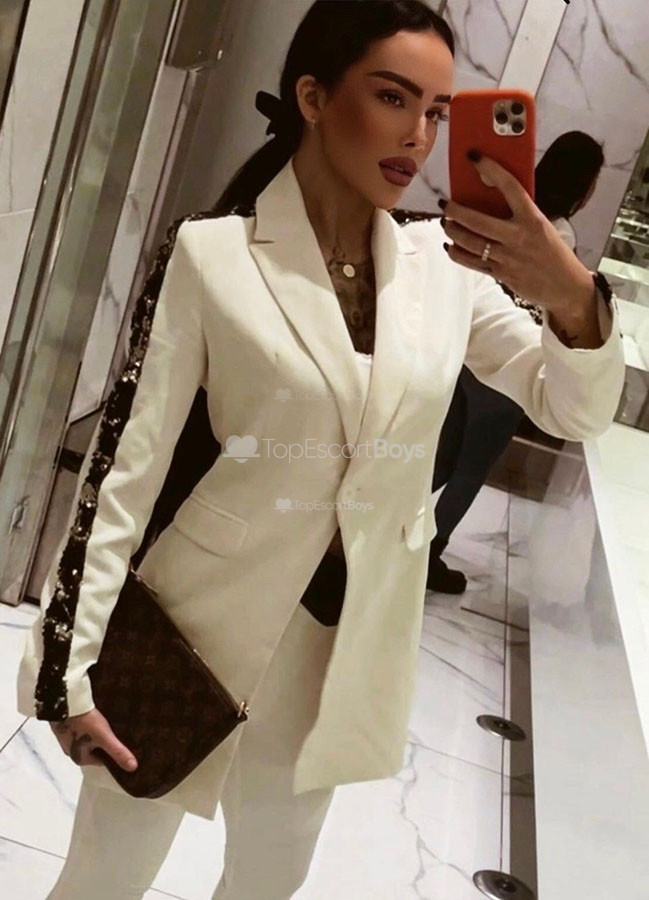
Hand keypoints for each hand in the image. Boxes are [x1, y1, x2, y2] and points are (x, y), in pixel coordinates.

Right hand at [50, 708, 137, 771]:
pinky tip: (93, 718)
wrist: (65, 702)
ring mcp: (65, 738)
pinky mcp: (65, 726)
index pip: (102, 761)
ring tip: (105, 724)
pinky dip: (87, 726)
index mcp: (79, 759)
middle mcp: (70, 751)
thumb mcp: (105, 737)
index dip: (112, 753)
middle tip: (114, 732)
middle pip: (94, 750)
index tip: (120, 745)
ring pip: (86, 739)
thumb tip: (132, 767)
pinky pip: (80, 729)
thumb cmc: (83, 721)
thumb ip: (118, 752)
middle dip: (103, 743)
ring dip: (95, 734)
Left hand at [440, 155, 593, 315]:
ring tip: (445, 222)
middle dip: (455, 210)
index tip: (475, 158)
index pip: (509, 187)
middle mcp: (518, 237)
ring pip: (470, 242)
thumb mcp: (542, 227)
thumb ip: (520, 215)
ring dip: (452, 230)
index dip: (491, 169)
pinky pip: (471, 262)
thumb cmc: (554, 253)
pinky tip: (450, 246)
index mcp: (532, 219)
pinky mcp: (500, 274)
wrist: (566, 286)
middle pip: (477, 221)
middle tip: (444, 203)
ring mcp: (507, 257)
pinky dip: (457, 253)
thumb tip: (493, 201)